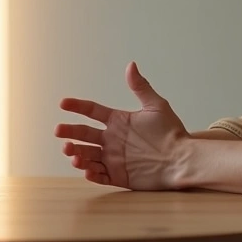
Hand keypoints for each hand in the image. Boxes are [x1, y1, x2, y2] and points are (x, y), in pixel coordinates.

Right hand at [55, 62, 188, 189]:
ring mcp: (114, 158)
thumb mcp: (156, 107)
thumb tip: (131, 65)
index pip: (92, 111)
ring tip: (70, 151)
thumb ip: (140, 87)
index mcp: (118, 121)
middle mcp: (112, 139)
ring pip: (87, 155)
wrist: (183, 160)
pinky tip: (85, 169)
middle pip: (83, 134)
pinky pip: (100, 175)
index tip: (63, 103)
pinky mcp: (119, 176)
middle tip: (58, 131)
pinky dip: (90, 173)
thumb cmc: (172, 133)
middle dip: (69, 132)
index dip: (77, 106)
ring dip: (76, 153)